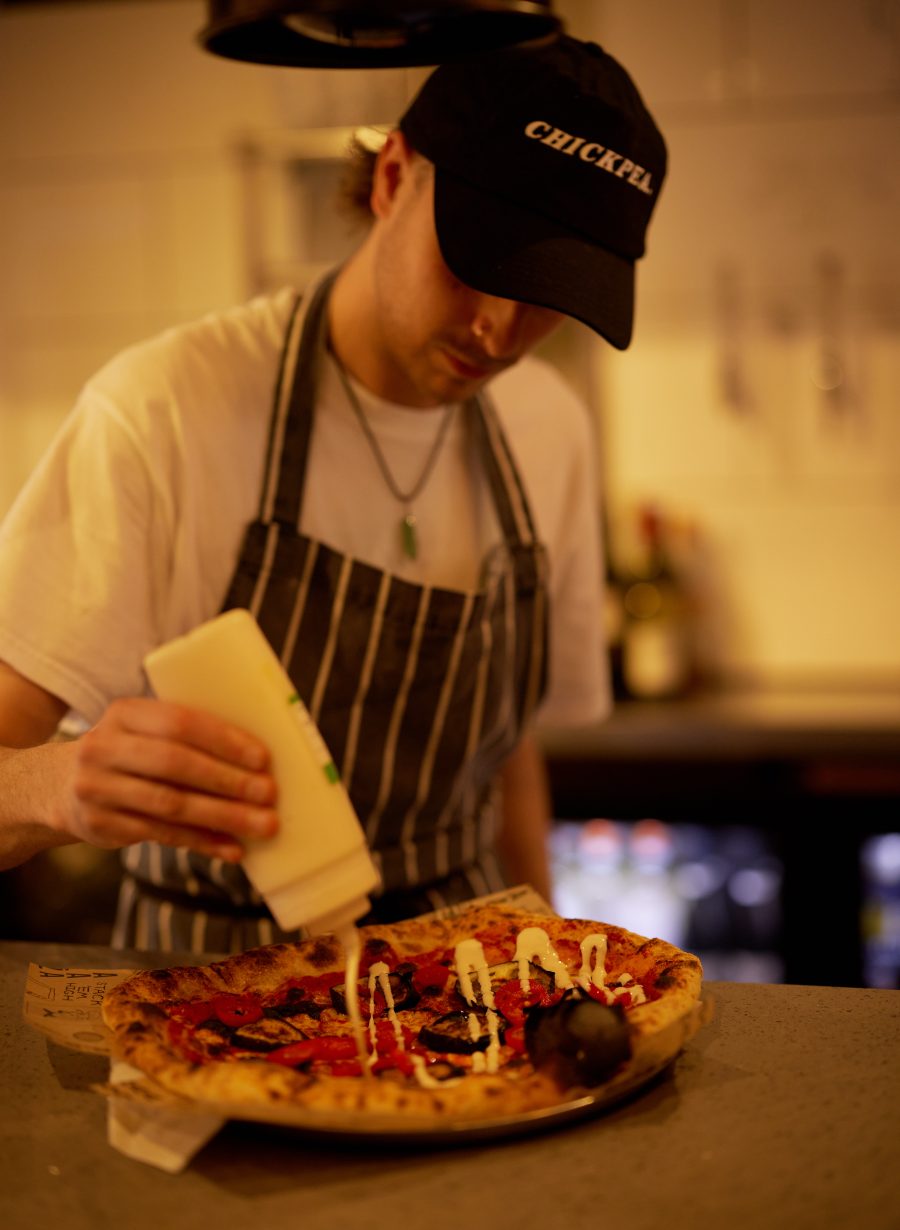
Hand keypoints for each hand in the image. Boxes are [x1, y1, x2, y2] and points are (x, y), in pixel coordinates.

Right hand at [58, 697, 278, 861]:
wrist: (62, 786)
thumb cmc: (130, 754)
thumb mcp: (144, 732)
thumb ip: (188, 737)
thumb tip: (260, 760)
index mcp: (125, 713)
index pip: (179, 722)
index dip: (223, 740)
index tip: (262, 758)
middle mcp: (104, 747)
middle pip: (175, 764)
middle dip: (228, 780)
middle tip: (269, 794)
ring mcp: (98, 788)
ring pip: (170, 804)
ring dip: (223, 816)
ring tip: (263, 825)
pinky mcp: (101, 825)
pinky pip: (161, 835)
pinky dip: (202, 841)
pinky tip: (232, 848)